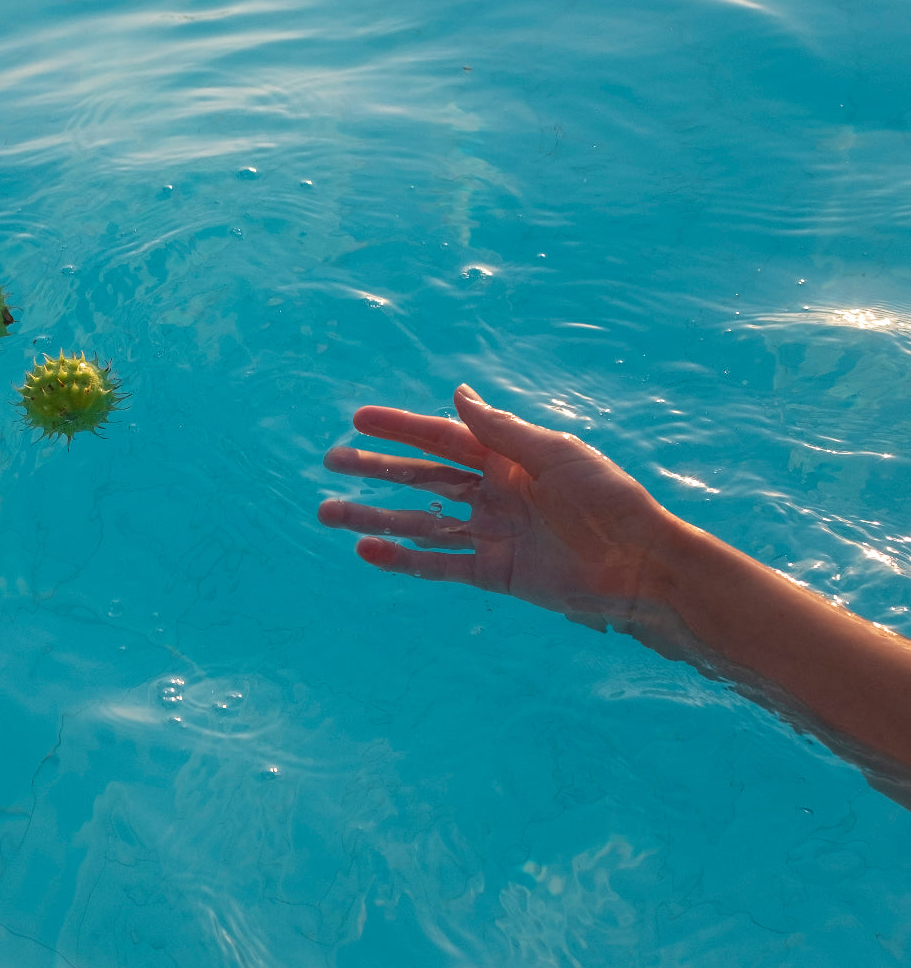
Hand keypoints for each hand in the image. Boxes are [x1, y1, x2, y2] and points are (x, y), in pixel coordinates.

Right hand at [318, 384, 681, 624]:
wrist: (640, 565)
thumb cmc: (609, 499)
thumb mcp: (555, 454)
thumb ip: (501, 430)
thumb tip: (458, 394)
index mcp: (509, 458)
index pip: (442, 438)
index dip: (400, 428)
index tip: (357, 420)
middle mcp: (494, 493)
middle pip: (422, 477)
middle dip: (376, 470)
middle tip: (329, 462)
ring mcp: (491, 534)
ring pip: (420, 522)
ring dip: (375, 517)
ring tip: (328, 514)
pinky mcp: (494, 574)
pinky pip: (439, 565)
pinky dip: (403, 560)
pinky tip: (368, 552)